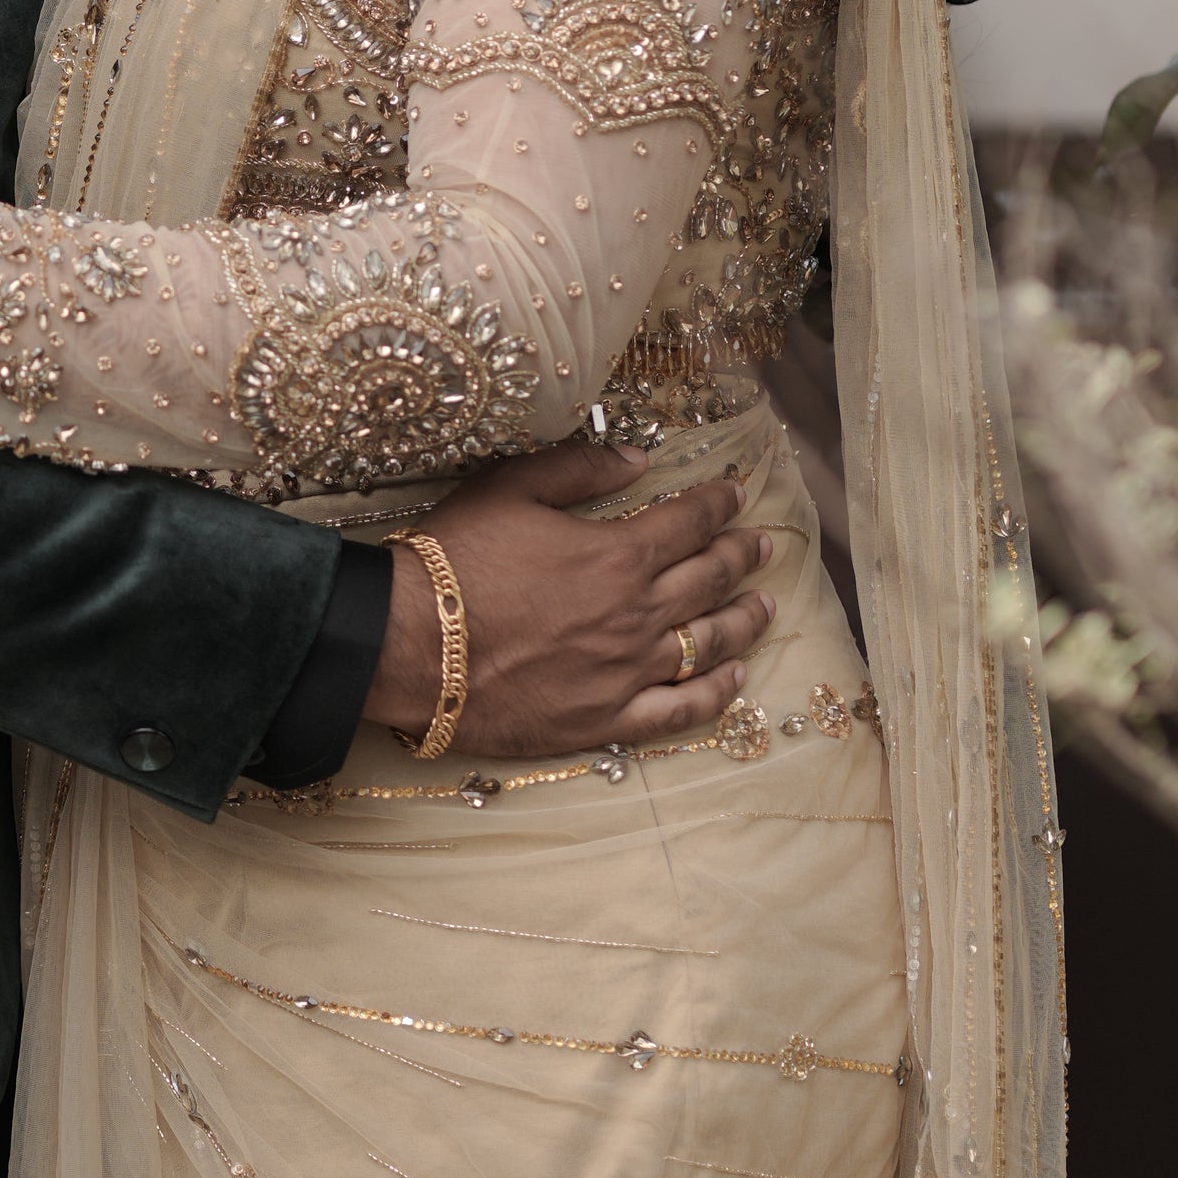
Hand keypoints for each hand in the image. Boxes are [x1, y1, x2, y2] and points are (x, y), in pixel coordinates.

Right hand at [371, 437, 775, 763]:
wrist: (411, 643)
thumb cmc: (454, 558)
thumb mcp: (511, 488)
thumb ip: (580, 469)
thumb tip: (637, 459)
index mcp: (618, 554)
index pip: (688, 523)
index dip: (717, 504)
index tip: (736, 494)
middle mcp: (636, 614)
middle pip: (709, 580)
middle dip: (742, 556)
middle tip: (763, 545)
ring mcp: (627, 672)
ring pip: (709, 644)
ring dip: (745, 620)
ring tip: (767, 606)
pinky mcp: (606, 719)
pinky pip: (680, 710)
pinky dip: (716, 694)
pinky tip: (735, 680)